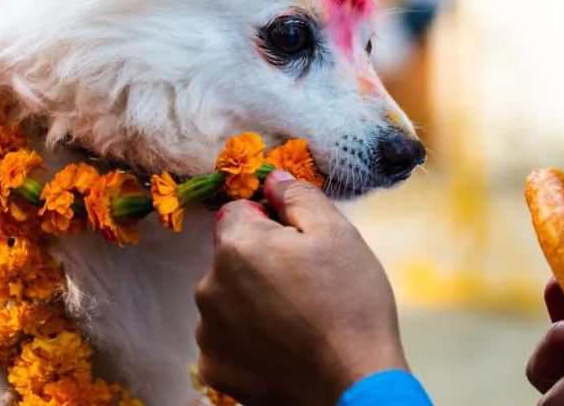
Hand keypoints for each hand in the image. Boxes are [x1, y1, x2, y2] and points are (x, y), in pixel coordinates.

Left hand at [195, 171, 407, 405]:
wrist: (354, 386)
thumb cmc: (350, 305)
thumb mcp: (337, 234)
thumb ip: (298, 196)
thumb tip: (272, 179)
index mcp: (236, 245)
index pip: (239, 211)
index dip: (271, 222)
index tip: (299, 246)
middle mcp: (209, 285)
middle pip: (232, 257)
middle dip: (260, 263)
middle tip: (304, 287)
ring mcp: (209, 331)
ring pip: (228, 298)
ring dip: (252, 302)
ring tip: (296, 322)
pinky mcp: (216, 367)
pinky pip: (227, 339)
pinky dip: (248, 341)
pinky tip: (282, 348)